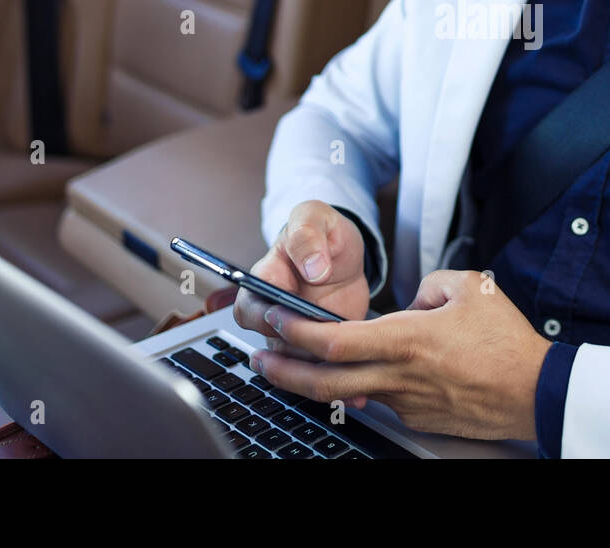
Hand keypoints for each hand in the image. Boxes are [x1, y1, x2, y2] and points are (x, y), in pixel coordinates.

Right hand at [233, 201, 371, 402]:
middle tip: (328, 343)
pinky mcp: (322, 345)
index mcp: (266, 279)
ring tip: (348, 369)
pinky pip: (321, 368)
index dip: (266, 317)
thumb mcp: (313, 218)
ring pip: (297, 363)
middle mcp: (276, 311)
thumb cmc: (321, 231)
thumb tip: (312, 267)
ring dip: (319, 369)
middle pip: (271, 343)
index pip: (249, 308)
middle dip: (297, 349)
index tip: (290, 312)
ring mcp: (298, 331)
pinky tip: (359, 392)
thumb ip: (307, 236)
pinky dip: (338, 381)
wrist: (343, 250)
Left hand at [248, 270, 552, 439]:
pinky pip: (384, 398)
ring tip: (295, 368)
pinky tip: (368, 373)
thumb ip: (429, 285)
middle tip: (259, 359)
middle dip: (282, 370)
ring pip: (348, 394)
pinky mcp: (420, 416)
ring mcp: (407, 402)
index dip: (296, 331)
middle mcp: (399, 376)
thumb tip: (412, 301)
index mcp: (406, 339)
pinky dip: (365, 386)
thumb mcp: (470, 287)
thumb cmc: (507, 340)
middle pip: (324, 381)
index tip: (275, 320)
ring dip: (314, 381)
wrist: (536, 390)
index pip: (333, 340)